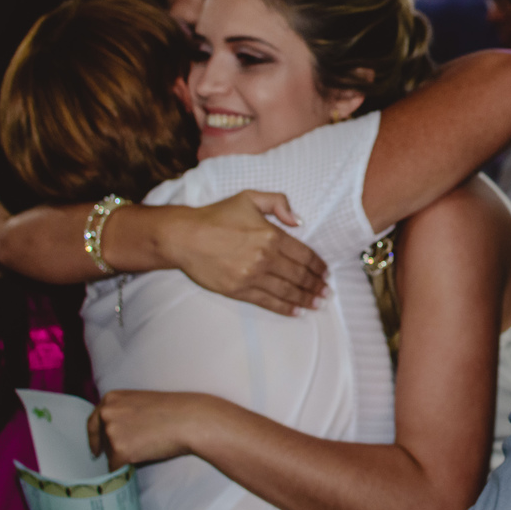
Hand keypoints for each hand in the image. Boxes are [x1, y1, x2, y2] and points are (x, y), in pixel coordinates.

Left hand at [88, 390, 208, 470]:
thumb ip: (123, 412)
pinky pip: (117, 468)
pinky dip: (129, 467)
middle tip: (130, 450)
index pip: (93, 421)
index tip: (96, 449)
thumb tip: (113, 434)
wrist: (191, 419)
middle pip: (100, 439)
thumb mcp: (141, 401)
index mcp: (111, 398)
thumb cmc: (174, 409)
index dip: (96, 437)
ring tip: (148, 446)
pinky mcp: (119, 451)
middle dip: (111, 447)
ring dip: (124, 456)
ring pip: (109, 454)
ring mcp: (111, 432)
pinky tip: (146, 455)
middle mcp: (106, 413)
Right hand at [160, 190, 327, 314]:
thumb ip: (278, 203)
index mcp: (271, 235)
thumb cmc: (216, 215)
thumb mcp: (249, 197)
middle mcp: (265, 257)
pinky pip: (268, 301)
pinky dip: (285, 308)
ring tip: (318, 303)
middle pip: (299, 274)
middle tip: (327, 292)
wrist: (184, 236)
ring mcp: (252, 276)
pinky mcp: (238, 290)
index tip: (326, 273)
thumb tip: (299, 221)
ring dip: (306, 298)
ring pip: (287, 290)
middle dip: (316, 285)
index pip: (304, 254)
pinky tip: (297, 312)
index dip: (318, 265)